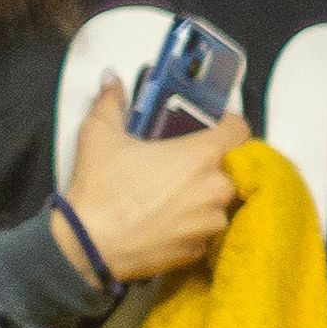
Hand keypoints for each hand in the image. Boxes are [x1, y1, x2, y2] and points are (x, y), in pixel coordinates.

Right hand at [59, 81, 243, 286]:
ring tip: (174, 196)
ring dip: (205, 196)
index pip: (241, 130)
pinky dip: (194, 224)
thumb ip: (111, 102)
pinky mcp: (201, 249)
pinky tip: (168, 221)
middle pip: (233, 168)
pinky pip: (207, 230)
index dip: (229, 125)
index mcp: (203, 155)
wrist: (86, 246)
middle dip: (214, 164)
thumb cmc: (99, 188)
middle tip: (185, 164)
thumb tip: (111, 78)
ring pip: (222, 201)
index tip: (215, 126)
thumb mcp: (100, 136)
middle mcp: (217, 188)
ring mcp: (212, 221)